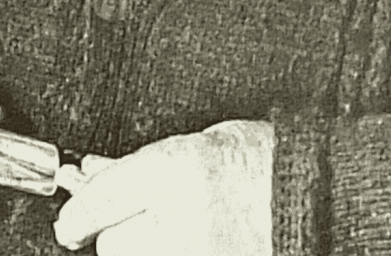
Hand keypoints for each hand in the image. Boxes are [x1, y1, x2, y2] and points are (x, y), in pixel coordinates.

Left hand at [53, 121, 274, 255]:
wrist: (320, 199)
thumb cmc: (264, 164)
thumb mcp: (196, 145)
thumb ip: (138, 166)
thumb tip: (86, 177)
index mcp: (176, 170)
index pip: (98, 202)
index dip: (76, 214)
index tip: (70, 222)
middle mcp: (183, 219)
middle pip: (113, 244)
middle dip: (118, 231)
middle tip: (142, 217)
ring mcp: (199, 255)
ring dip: (145, 249)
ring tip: (176, 230)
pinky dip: (166, 255)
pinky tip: (186, 243)